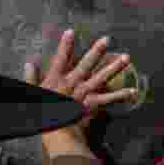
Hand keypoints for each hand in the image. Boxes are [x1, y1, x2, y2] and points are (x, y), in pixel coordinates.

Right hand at [28, 30, 134, 156]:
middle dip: (97, 51)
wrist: (56, 133)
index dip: (65, 45)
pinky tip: (133, 90)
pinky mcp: (93, 104)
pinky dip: (121, 95)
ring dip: (115, 67)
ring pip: (102, 77)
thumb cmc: (43, 113)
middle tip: (107, 39)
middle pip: (86, 63)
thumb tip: (29, 63)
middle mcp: (73, 83)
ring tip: (127, 57)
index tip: (71, 31)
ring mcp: (85, 93)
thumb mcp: (33, 94)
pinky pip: (109, 99)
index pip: (60, 58)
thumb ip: (31, 78)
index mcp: (57, 79)